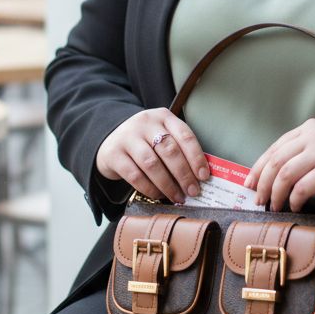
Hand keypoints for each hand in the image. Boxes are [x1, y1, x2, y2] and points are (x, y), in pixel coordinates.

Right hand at [95, 109, 209, 204]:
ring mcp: (127, 137)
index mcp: (163, 117)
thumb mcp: (162, 136)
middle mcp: (145, 123)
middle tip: (193, 191)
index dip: (196, 157)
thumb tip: (199, 176)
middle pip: (169, 150)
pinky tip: (158, 195)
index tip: (204, 176)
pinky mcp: (113, 154)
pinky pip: (135, 175)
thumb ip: (179, 149)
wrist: (110, 141)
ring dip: (168, 184)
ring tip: (177, 196)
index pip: (184, 135)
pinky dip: (150, 188)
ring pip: (152, 164)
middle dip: (184, 174)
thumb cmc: (145, 142)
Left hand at [244, 119, 314, 212]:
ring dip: (276, 195)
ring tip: (275, 206)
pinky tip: (295, 208)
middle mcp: (314, 137)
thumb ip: (300, 153)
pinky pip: (302, 188)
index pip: (275, 148)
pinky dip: (294, 201)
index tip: (249, 184)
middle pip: (276, 162)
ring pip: (285, 175)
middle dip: (263, 184)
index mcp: (309, 129)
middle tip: (258, 200)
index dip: (258, 168)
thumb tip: (268, 177)